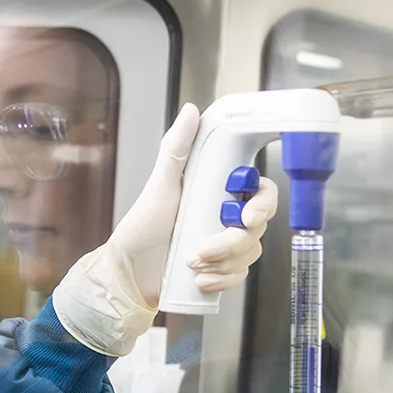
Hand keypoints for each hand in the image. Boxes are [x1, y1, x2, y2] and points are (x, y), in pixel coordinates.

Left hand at [51, 104, 280, 356]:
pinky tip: (201, 281)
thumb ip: (176, 149)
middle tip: (203, 248)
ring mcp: (228, 246)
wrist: (128, 273)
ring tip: (192, 264)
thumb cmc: (141, 228)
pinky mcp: (222, 271)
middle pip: (258, 227)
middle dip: (233, 242)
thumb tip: (191, 111)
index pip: (262, 192)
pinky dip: (222, 281)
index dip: (263, 204)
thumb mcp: (159, 186)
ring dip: (224, 263)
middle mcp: (228, 217)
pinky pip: (240, 277)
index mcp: (219, 193)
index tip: (246, 216)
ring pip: (250, 254)